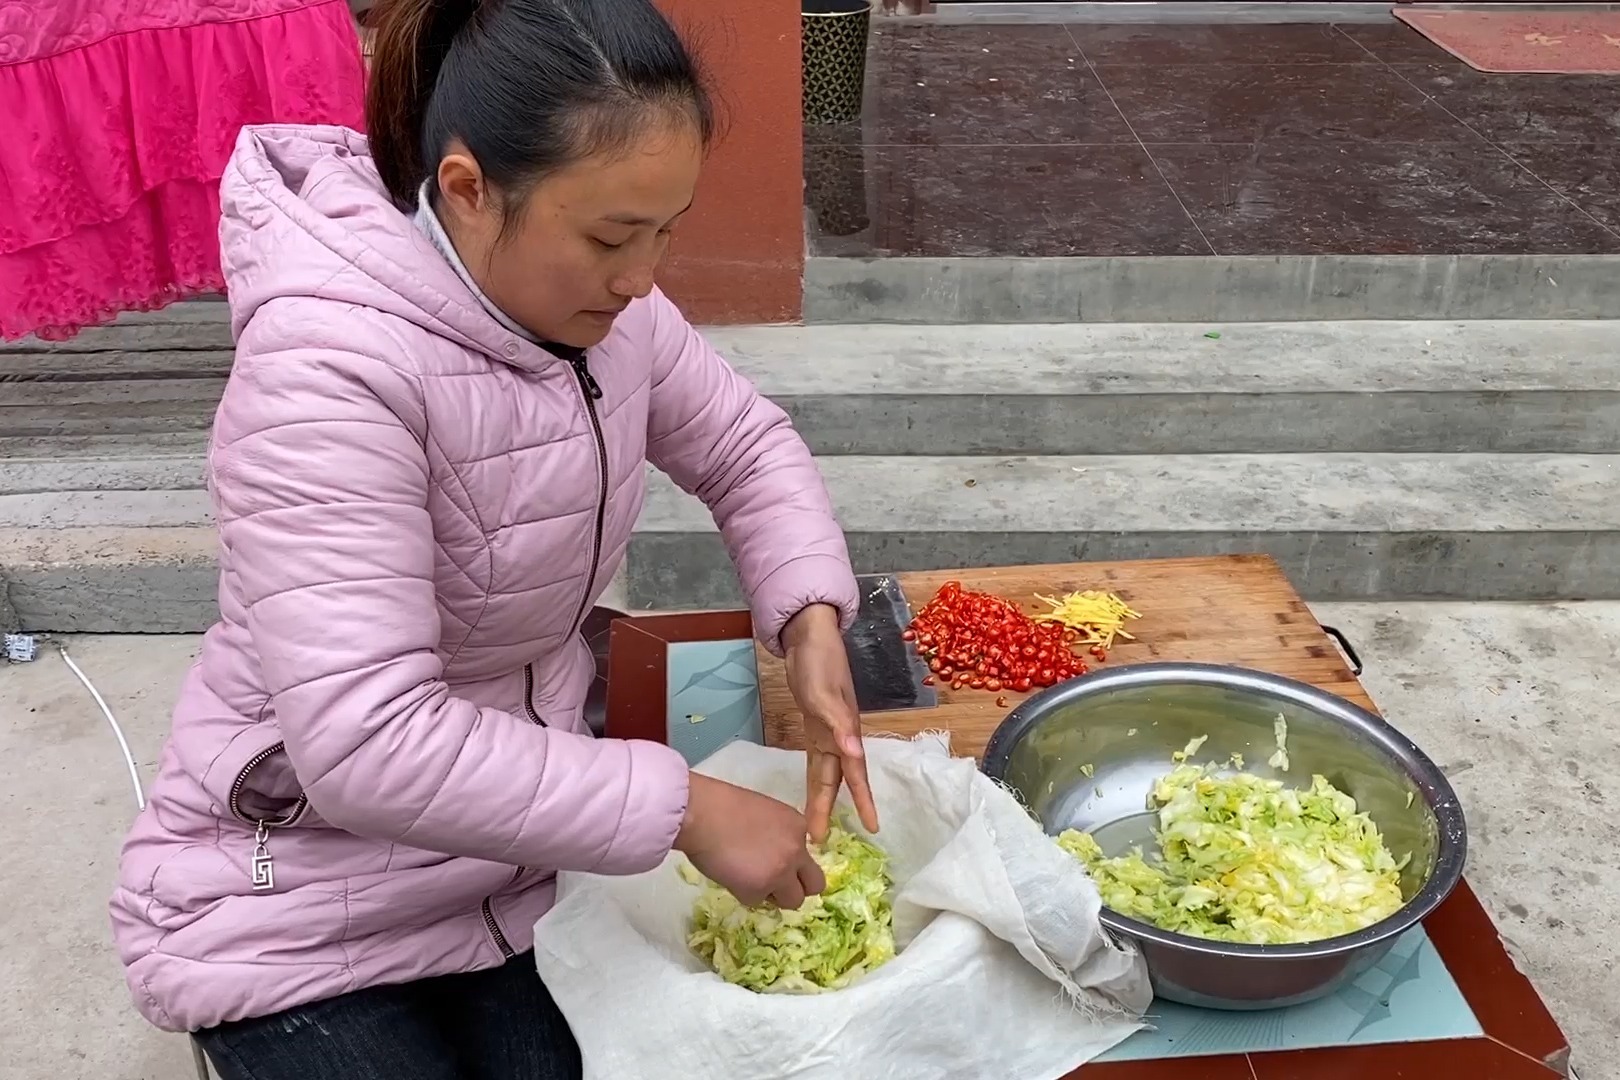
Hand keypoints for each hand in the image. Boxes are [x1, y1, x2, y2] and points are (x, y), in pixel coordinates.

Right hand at [675, 774, 824, 907]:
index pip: (809, 858)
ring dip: (774, 896)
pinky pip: (757, 902)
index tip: (774, 863)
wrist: (701, 813)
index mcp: (798, 827)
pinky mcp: (759, 890)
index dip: (792, 865)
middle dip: (798, 889)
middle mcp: (796, 851)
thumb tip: (774, 857)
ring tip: (749, 880)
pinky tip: (730, 875)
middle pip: (815, 885)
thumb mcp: (765, 815)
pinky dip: (744, 894)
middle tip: (776, 886)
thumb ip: (778, 836)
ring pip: (793, 901)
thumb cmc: (722, 806)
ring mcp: (780, 873)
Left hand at [782, 604, 879, 842]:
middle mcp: (839, 735)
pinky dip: (817, 778)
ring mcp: (827, 731)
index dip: (864, 800)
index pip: (855, 773)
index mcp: (844, 731)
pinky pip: (818, 760)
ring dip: (822, 799)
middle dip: (831, 809)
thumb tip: (855, 752)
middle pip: (837, 780)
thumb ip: (837, 722)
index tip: (873, 827)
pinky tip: (815, 790)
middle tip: (822, 840)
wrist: (809, 636)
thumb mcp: (823, 691)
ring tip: (816, 826)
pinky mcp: (815, 725)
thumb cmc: (818, 660)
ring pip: (826, 773)